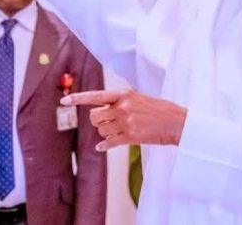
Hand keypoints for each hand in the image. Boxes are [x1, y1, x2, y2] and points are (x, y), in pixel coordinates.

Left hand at [61, 89, 187, 150]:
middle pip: (94, 116)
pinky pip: (109, 143)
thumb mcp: (138, 98)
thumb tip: (101, 107)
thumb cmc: (159, 109)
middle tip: (108, 122)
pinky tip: (102, 147)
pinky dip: (104, 146)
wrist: (177, 123)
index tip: (64, 101)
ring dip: (106, 132)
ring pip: (101, 130)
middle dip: (98, 121)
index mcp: (124, 94)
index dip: (78, 98)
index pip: (95, 96)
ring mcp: (126, 123)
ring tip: (120, 130)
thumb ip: (120, 101)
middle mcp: (122, 108)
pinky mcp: (130, 137)